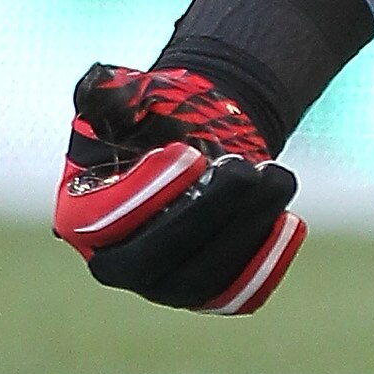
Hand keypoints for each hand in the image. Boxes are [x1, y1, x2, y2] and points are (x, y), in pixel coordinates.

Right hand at [54, 64, 305, 314]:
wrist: (199, 145)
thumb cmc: (155, 121)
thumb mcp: (127, 98)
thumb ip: (109, 91)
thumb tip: (100, 81)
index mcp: (83, 218)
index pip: (105, 220)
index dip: (148, 191)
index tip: (191, 154)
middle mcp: (118, 264)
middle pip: (156, 258)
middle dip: (206, 214)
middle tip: (244, 168)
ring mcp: (164, 284)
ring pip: (203, 277)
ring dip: (247, 228)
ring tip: (279, 176)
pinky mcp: (208, 291)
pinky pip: (236, 292)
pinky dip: (266, 263)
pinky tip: (290, 221)